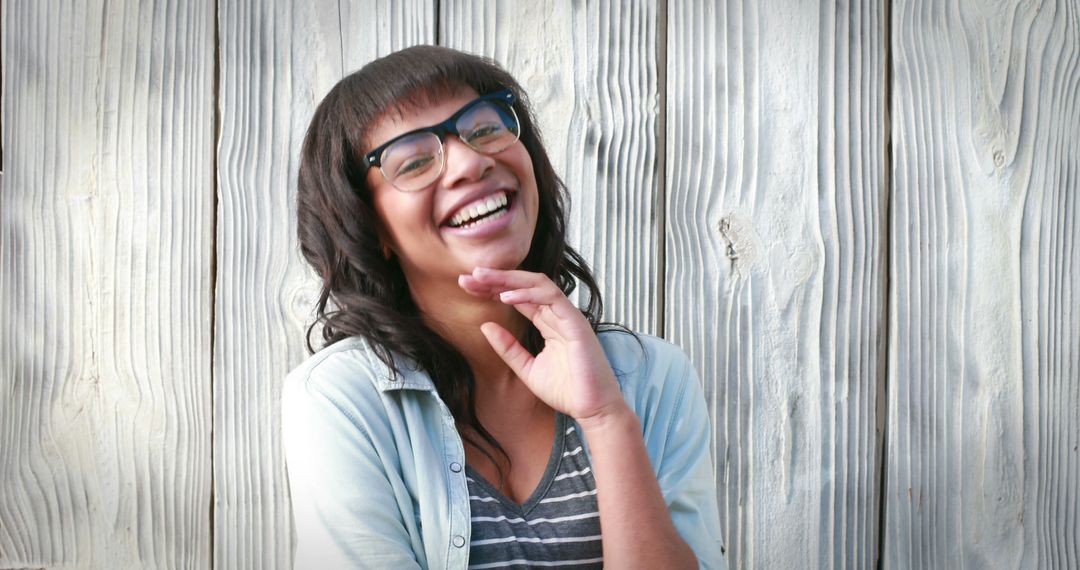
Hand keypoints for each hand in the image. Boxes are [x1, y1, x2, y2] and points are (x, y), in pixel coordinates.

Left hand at [457, 267, 624, 421]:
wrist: (591, 409)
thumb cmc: (567, 391)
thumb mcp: (527, 368)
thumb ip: (508, 348)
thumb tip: (485, 326)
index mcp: (548, 323)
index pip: (518, 297)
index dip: (493, 289)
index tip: (468, 287)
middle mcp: (558, 315)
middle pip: (525, 285)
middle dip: (496, 278)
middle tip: (469, 275)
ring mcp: (568, 316)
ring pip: (538, 284)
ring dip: (508, 279)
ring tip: (482, 278)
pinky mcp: (576, 322)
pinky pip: (552, 298)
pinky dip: (528, 294)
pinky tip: (505, 296)